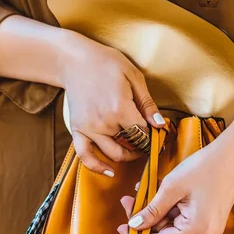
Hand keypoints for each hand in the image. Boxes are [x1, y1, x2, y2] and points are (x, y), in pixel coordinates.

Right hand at [57, 31, 165, 176]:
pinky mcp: (77, 130)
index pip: (143, 132)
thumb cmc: (106, 63)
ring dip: (126, 155)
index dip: (152, 133)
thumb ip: (147, 103)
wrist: (74, 61)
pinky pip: (85, 155)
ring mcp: (89, 128)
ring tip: (134, 150)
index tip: (156, 132)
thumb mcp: (133, 76)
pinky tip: (108, 171)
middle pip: (130, 144)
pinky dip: (96, 166)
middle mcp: (105, 123)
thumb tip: (159, 124)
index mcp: (121, 109)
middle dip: (142, 146)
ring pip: (113, 153)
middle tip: (147, 143)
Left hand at [118, 139, 233, 233]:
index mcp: (197, 230)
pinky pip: (182, 219)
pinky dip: (169, 207)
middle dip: (146, 216)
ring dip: (156, 209)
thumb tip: (133, 225)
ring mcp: (209, 229)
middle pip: (165, 233)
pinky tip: (160, 191)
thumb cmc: (203, 168)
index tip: (122, 224)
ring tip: (144, 189)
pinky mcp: (209, 221)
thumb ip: (152, 210)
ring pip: (171, 225)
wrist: (231, 155)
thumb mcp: (171, 188)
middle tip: (129, 198)